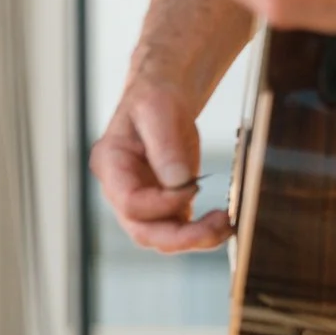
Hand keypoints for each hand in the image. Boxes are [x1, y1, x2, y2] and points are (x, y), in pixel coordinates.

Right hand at [92, 81, 230, 252]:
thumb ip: (166, 148)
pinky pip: (180, 229)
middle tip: (218, 224)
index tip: (194, 185)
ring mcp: (143, 199)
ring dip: (195, 238)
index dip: (163, 203)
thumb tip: (181, 186)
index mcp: (110, 164)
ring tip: (226, 224)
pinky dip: (202, 232)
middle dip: (181, 237)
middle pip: (142, 231)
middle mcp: (120, 189)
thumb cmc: (154, 98)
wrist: (162, 96)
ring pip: (163, 237)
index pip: (130, 202)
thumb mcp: (158, 111)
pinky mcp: (165, 204)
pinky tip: (223, 222)